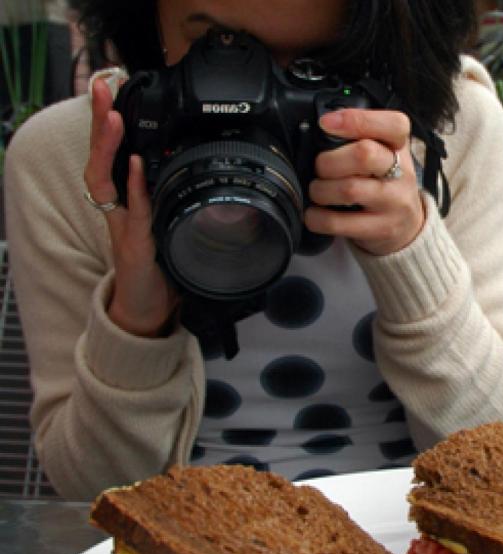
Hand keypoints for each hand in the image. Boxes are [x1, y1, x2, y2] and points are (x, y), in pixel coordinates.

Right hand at [84, 77, 178, 337]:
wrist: (149, 306)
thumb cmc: (158, 263)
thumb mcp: (166, 218)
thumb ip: (170, 192)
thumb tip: (190, 162)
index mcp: (124, 197)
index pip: (111, 150)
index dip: (108, 119)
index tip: (111, 86)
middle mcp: (116, 206)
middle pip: (99, 155)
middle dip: (99, 119)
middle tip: (101, 86)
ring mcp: (121, 225)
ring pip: (104, 179)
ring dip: (108, 147)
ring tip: (112, 117)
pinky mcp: (134, 245)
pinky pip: (132, 212)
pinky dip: (134, 188)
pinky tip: (135, 166)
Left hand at [307, 109, 423, 255]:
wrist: (407, 226)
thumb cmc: (384, 182)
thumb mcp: (382, 153)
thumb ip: (358, 137)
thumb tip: (320, 127)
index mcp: (399, 147)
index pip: (394, 125)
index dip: (357, 120)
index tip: (326, 123)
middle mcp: (402, 173)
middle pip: (364, 154)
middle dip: (329, 160)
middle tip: (320, 169)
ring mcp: (394, 203)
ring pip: (349, 189)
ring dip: (320, 190)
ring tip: (318, 191)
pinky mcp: (383, 229)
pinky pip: (339, 222)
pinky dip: (317, 217)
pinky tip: (315, 214)